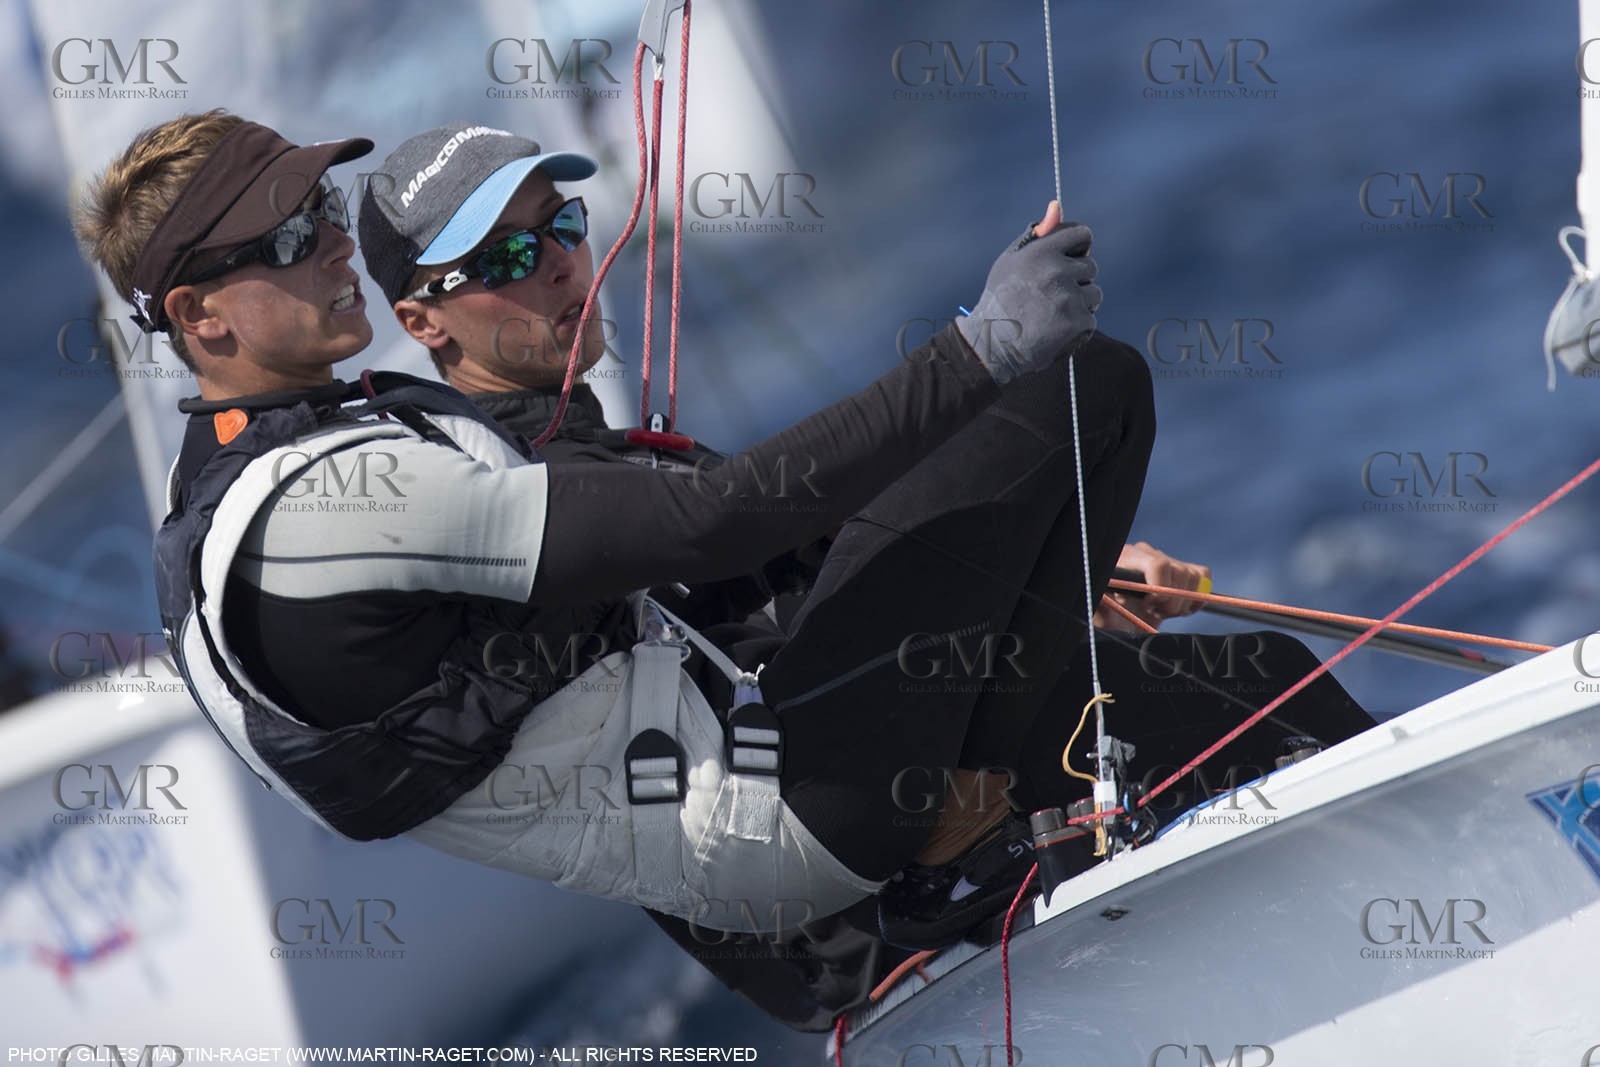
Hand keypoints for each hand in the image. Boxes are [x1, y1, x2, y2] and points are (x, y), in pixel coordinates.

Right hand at [957, 201, 1100, 385]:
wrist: (992, 345)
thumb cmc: (1000, 300)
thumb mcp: (1010, 261)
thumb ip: (1036, 235)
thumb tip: (1057, 207)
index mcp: (1042, 252)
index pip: (1082, 234)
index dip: (1078, 246)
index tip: (1072, 257)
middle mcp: (1058, 272)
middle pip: (1090, 266)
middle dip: (1076, 279)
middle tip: (1052, 295)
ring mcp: (1070, 299)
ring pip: (1094, 293)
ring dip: (1080, 302)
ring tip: (1053, 314)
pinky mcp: (1079, 323)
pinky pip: (1091, 318)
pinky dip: (1077, 325)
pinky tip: (1055, 329)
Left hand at [1094, 541, 1211, 632]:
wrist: (1115, 616)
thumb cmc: (1106, 614)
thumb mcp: (1100, 611)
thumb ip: (1104, 604)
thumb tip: (1118, 597)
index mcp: (1126, 558)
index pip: (1158, 565)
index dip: (1161, 589)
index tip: (1150, 606)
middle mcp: (1147, 553)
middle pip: (1180, 572)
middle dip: (1171, 601)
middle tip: (1153, 611)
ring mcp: (1166, 560)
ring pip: (1193, 576)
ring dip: (1182, 601)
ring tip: (1162, 610)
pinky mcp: (1180, 570)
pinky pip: (1202, 576)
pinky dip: (1196, 597)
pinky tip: (1178, 606)